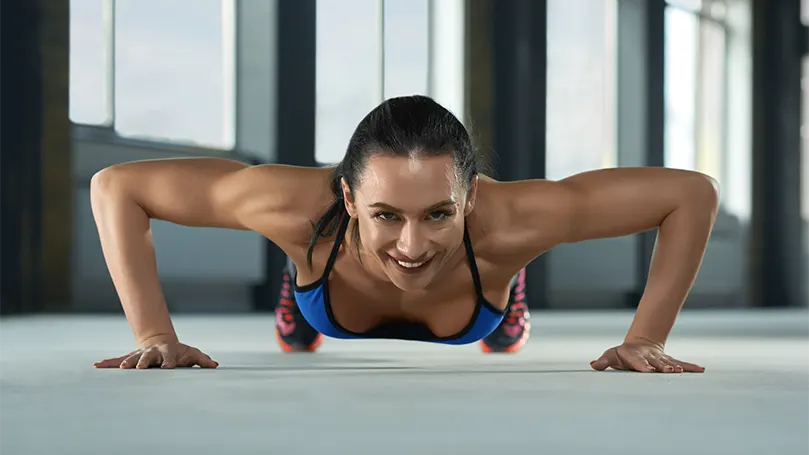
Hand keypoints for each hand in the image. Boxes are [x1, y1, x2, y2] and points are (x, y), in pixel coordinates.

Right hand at [94, 341, 218, 368]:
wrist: (160, 341)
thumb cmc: (178, 352)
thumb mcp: (192, 354)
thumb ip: (203, 360)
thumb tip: (215, 365)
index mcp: (168, 352)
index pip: (170, 357)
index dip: (170, 361)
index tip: (169, 367)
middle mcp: (152, 353)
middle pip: (148, 357)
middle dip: (144, 362)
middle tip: (141, 367)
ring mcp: (140, 355)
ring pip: (132, 359)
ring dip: (126, 363)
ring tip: (118, 368)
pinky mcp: (130, 357)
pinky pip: (117, 360)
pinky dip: (107, 363)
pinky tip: (97, 366)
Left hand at [589, 338, 703, 372]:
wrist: (639, 344)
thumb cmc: (623, 354)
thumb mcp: (612, 356)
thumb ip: (604, 361)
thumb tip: (593, 365)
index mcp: (635, 356)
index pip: (639, 362)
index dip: (643, 365)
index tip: (647, 370)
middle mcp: (650, 357)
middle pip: (656, 362)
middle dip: (662, 367)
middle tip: (670, 370)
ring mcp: (660, 358)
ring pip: (670, 362)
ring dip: (677, 367)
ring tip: (683, 371)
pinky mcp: (669, 360)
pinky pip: (682, 363)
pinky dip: (691, 367)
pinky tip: (701, 370)